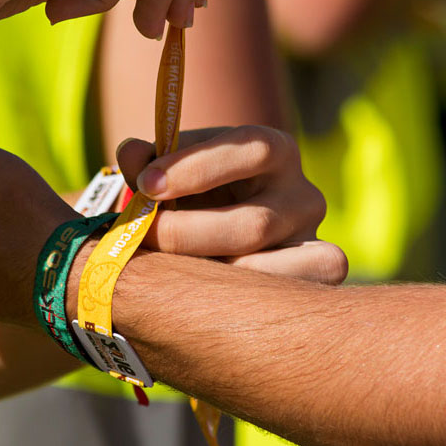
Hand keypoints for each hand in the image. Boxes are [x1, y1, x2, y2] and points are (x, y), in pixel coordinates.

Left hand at [116, 126, 347, 283]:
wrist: (210, 231)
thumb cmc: (188, 196)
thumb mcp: (167, 175)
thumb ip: (146, 163)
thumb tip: (131, 153)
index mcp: (274, 150)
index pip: (251, 148)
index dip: (197, 166)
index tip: (147, 184)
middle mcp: (304, 196)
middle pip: (254, 224)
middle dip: (187, 235)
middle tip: (141, 239)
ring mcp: (313, 244)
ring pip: (263, 270)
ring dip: (203, 273)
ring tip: (161, 272)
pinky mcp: (315, 281)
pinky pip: (284, 295)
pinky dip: (237, 298)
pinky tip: (199, 295)